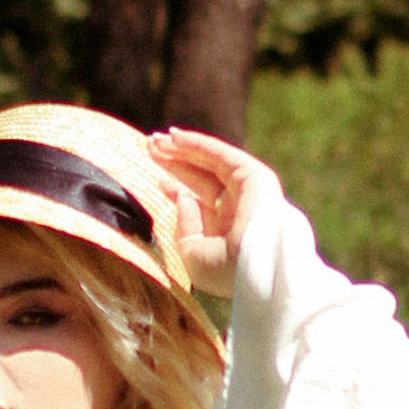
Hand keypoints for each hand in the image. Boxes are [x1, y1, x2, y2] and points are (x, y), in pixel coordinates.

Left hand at [146, 129, 283, 296]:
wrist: (258, 270)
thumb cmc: (227, 272)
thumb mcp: (193, 255)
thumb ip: (185, 227)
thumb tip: (183, 197)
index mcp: (229, 232)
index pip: (201, 204)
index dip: (178, 190)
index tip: (159, 181)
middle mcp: (239, 209)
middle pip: (202, 179)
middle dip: (176, 163)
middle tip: (150, 148)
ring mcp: (248, 191)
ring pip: (210, 162)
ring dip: (183, 149)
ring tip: (154, 140)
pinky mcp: (253, 176)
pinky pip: (219, 154)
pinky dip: (196, 143)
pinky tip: (174, 137)